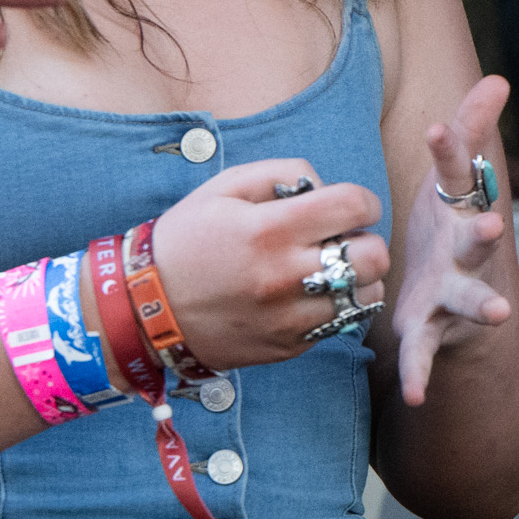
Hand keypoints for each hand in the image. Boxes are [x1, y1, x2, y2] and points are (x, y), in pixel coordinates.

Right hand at [145, 158, 392, 371]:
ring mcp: (289, 317)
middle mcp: (285, 277)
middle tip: (340, 238)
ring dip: (358, 277)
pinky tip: (307, 294)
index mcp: (269, 230)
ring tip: (329, 268)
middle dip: (366, 239)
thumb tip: (324, 186)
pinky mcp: (288, 346)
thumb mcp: (223, 188)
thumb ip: (282, 173)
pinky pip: (340, 323)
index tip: (350, 205)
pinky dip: (335, 305)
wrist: (144, 310)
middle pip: (375, 256)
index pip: (354, 205)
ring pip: (366, 295)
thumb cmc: (186, 240)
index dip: (362, 201)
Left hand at [388, 77, 518, 406]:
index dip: (452, 153)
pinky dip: (421, 374)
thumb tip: (498, 78)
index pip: (460, 178)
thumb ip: (470, 133)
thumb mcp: (455, 185)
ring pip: (470, 300)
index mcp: (465, 214)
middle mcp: (467, 255)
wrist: (461, 309)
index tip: (438, 128)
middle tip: (492, 223)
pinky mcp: (431, 331)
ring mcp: (454, 295)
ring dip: (482, 305)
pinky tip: (414, 394)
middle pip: (480, 242)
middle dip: (486, 233)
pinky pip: (426, 354)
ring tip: (498, 314)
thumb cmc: (451, 233)